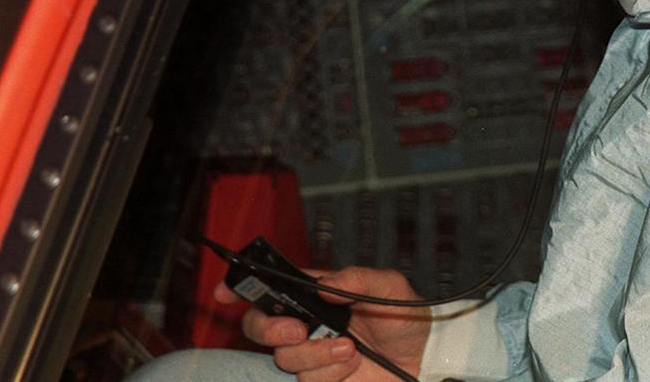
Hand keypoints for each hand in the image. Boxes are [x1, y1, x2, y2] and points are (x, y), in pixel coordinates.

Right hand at [215, 267, 430, 380]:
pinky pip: (308, 378)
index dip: (243, 287)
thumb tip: (323, 282)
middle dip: (269, 327)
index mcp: (317, 293)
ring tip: (350, 349)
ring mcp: (312, 353)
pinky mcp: (321, 379)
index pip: (273, 285)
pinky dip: (329, 372)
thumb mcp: (390, 287)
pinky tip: (352, 365)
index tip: (225, 291)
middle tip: (297, 330)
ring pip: (284, 356)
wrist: (425, 361)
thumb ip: (357, 278)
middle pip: (260, 324)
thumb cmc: (408, 317)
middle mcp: (308, 322)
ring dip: (316, 352)